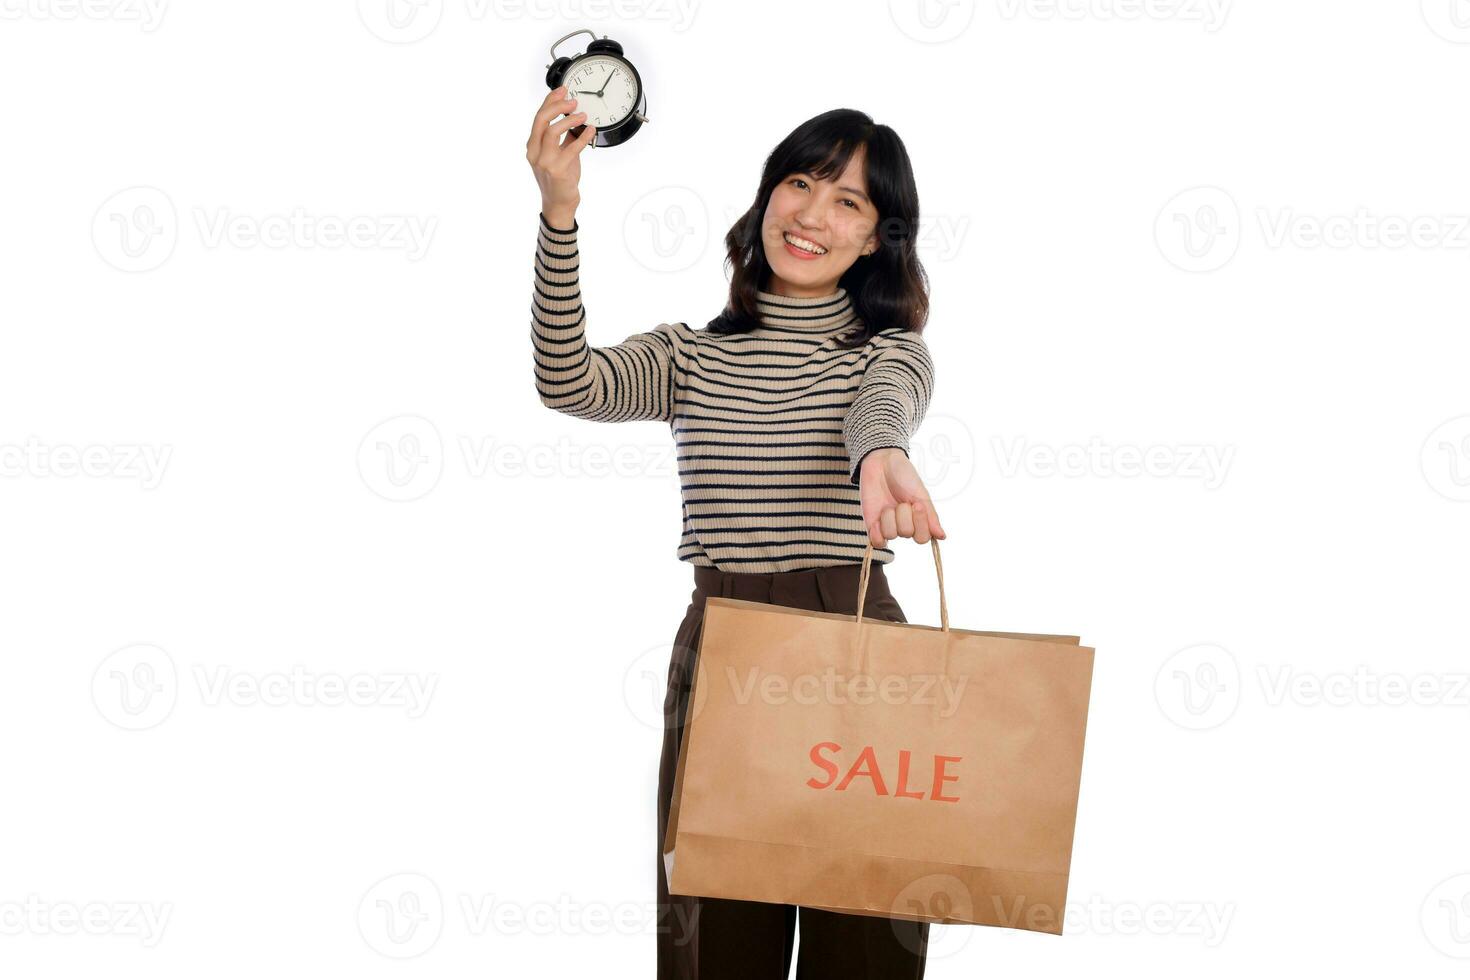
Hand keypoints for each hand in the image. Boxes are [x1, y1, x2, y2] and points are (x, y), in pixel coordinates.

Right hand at [527, 85, 594, 223]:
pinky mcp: (557, 170)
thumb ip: (563, 137)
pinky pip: (571, 148)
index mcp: (533, 146)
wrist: (558, 204)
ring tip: (583, 115)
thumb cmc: (559, 179)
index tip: (563, 90)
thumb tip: (574, 117)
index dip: (550, 101)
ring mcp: (545, 161)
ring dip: (569, 120)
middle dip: (558, 106)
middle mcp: (535, 152)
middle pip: (541, 120)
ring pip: (552, 131)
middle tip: (573, 101)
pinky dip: (582, 137)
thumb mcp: (558, 154)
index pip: (539, 117)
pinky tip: (590, 130)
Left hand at [858, 448, 946, 547]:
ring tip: (888, 504)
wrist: (882, 463)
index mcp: (919, 520)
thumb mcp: (921, 495)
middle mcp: (905, 525)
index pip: (923, 538)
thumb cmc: (904, 476)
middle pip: (907, 533)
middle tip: (901, 500)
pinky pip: (877, 542)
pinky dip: (877, 533)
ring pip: (891, 535)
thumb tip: (942, 537)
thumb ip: (931, 517)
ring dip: (889, 516)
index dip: (920, 522)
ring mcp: (888, 526)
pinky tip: (877, 520)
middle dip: (903, 514)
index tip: (917, 504)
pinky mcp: (873, 526)